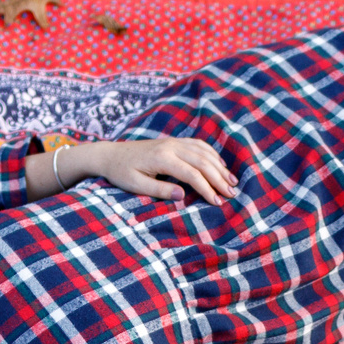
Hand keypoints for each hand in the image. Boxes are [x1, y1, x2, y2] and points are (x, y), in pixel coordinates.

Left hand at [89, 137, 237, 203]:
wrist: (111, 154)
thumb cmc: (121, 172)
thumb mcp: (136, 185)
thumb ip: (159, 190)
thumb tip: (183, 195)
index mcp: (162, 158)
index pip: (192, 174)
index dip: (207, 188)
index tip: (218, 202)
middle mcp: (171, 147)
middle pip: (202, 161)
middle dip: (219, 178)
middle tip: (233, 193)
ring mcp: (173, 142)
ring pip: (203, 151)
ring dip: (219, 166)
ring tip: (233, 181)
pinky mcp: (173, 141)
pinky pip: (198, 145)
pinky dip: (212, 155)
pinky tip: (220, 165)